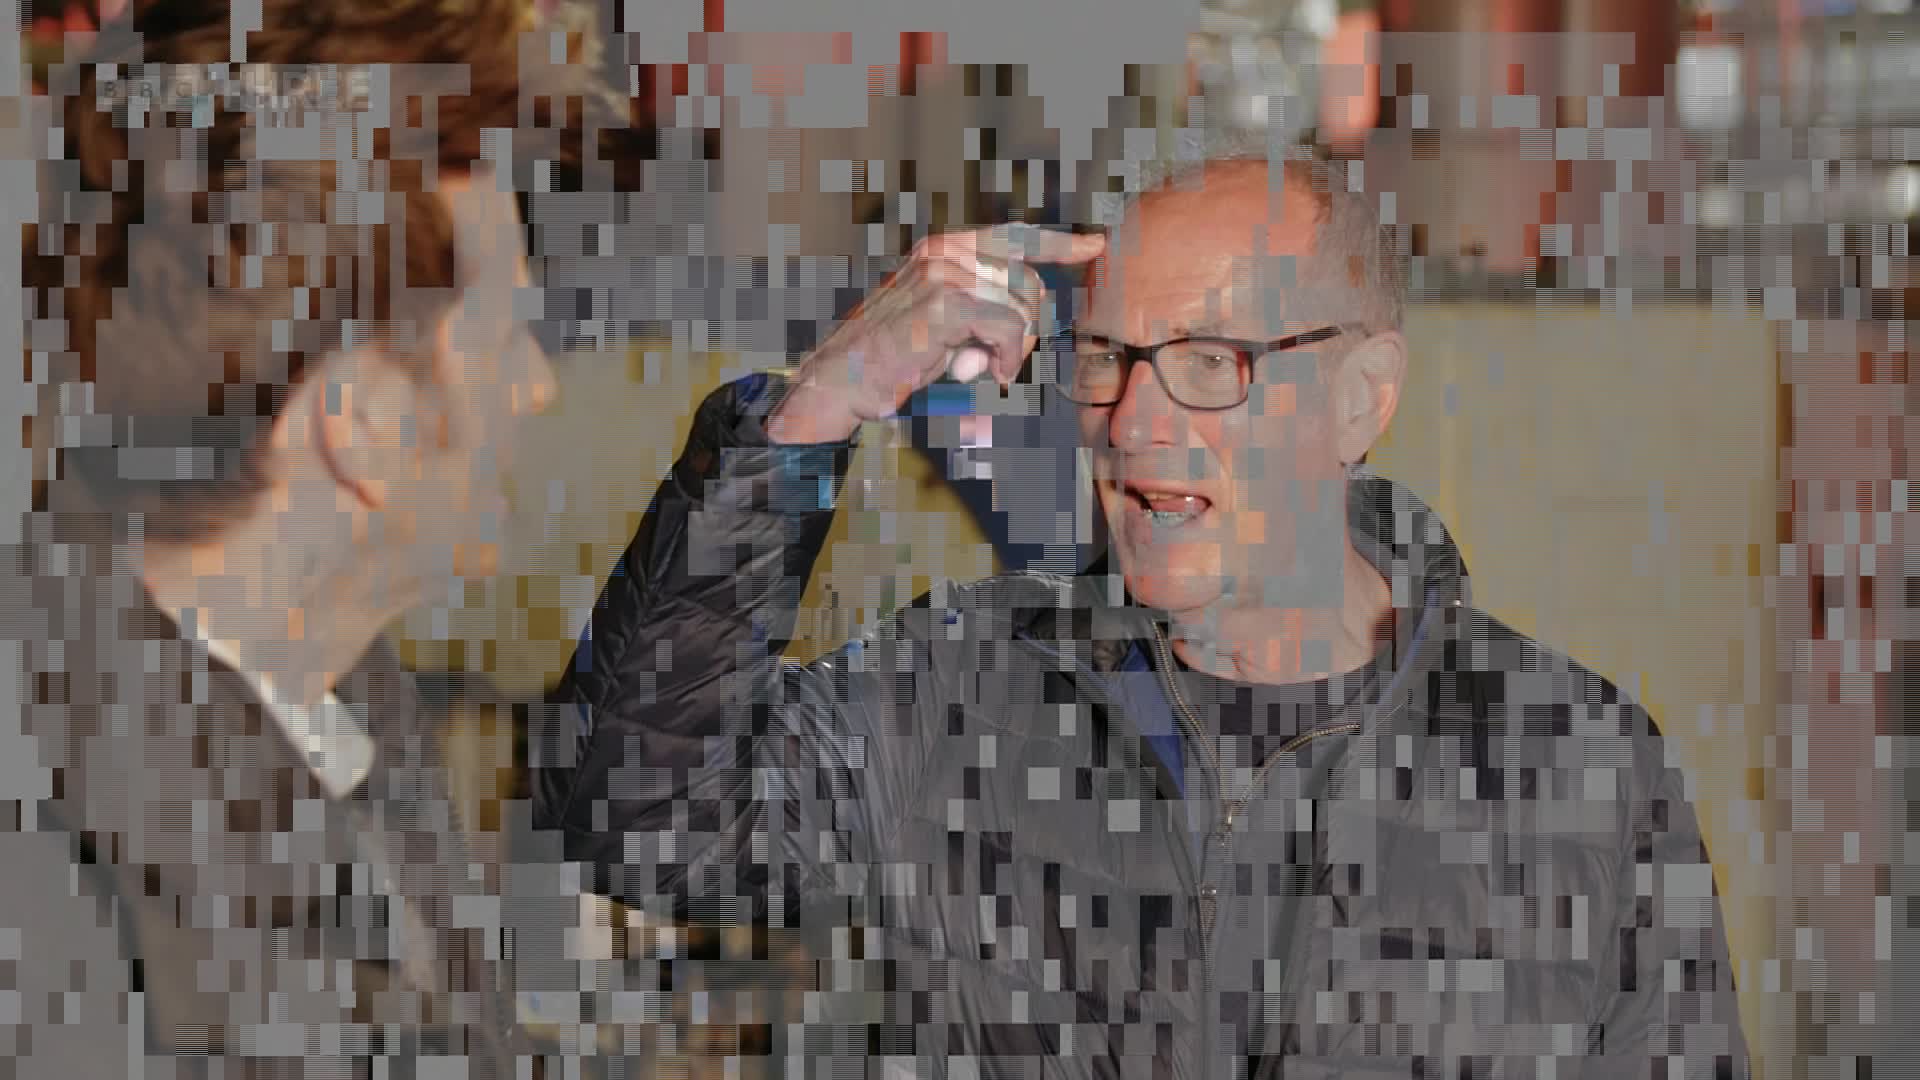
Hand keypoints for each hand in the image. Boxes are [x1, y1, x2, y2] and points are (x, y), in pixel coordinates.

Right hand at [767, 224, 1103, 443]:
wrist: (842, 379)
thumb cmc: (893, 358)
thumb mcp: (944, 323)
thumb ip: (982, 308)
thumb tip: (1028, 317)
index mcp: (945, 249)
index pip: (1015, 235)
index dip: (1059, 243)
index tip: (1094, 246)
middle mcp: (945, 251)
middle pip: (1028, 281)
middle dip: (1027, 328)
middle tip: (998, 360)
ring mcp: (944, 273)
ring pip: (1021, 307)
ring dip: (1013, 349)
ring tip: (980, 368)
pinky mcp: (945, 303)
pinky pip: (1008, 327)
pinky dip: (1007, 357)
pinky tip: (988, 374)